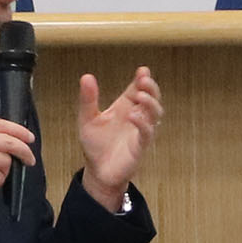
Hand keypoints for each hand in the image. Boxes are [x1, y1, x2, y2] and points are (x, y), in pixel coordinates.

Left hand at [74, 67, 162, 209]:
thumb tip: (86, 76)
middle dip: (151, 87)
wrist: (97, 172)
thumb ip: (88, 99)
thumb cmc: (94, 145)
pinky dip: (143, 123)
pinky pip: (147, 133)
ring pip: (155, 113)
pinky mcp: (140, 146)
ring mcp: (140, 131)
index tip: (143, 70)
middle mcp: (135, 117)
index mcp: (124, 107)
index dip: (142, 78)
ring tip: (140, 96)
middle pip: (152, 98)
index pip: (137, 89)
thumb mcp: (87, 119)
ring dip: (150, 103)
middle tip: (144, 80)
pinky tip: (133, 116)